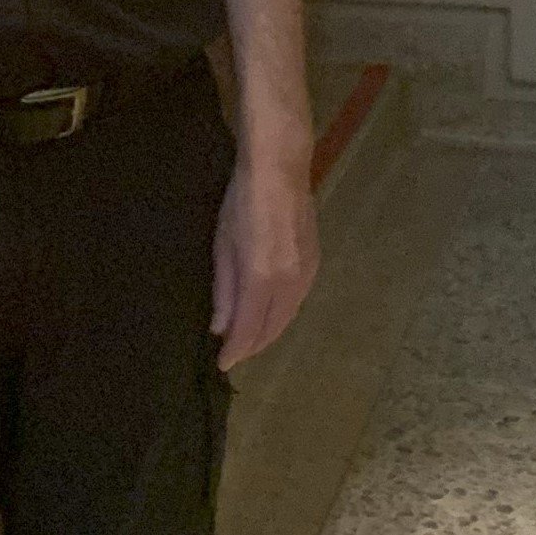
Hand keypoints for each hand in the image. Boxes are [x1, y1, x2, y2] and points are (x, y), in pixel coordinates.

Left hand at [209, 147, 317, 370]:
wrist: (279, 170)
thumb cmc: (241, 201)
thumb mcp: (222, 243)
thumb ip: (224, 288)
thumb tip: (220, 327)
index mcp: (262, 279)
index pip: (249, 329)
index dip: (235, 350)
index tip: (222, 364)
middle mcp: (289, 284)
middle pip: (272, 328)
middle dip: (252, 345)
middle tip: (234, 355)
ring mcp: (306, 275)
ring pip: (287, 317)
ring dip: (269, 332)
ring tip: (249, 340)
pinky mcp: (315, 264)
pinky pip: (297, 302)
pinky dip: (282, 315)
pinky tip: (271, 315)